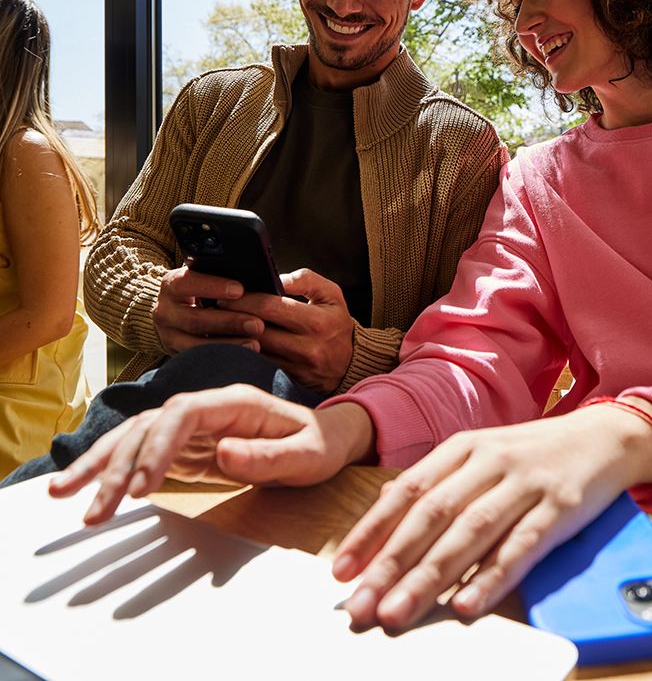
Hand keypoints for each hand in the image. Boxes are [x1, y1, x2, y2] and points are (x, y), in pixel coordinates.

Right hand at [48, 387, 375, 524]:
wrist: (326, 440)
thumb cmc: (320, 445)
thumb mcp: (307, 455)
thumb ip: (269, 455)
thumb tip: (224, 453)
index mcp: (237, 402)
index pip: (184, 412)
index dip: (158, 445)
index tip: (142, 486)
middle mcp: (209, 408)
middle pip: (152, 425)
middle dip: (118, 464)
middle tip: (96, 510)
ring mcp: (195, 427)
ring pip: (138, 436)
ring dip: (102, 464)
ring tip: (63, 495)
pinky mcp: (188, 448)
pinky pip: (143, 454)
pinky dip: (114, 469)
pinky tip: (85, 487)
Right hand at [153, 266, 264, 353]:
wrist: (177, 310)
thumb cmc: (202, 288)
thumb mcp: (206, 277)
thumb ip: (222, 276)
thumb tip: (254, 279)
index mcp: (172, 285)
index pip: (187, 283)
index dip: (213, 286)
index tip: (239, 290)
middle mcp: (165, 312)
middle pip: (195, 320)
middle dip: (228, 322)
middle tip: (257, 324)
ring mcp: (169, 336)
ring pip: (195, 345)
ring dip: (228, 345)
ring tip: (255, 344)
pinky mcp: (177, 354)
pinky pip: (199, 360)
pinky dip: (223, 358)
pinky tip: (243, 356)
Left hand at [221, 269, 354, 393]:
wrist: (350, 363)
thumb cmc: (336, 323)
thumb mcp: (332, 295)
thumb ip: (306, 280)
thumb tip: (276, 276)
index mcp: (318, 322)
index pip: (272, 307)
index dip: (245, 299)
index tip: (227, 294)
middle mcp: (307, 347)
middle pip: (257, 330)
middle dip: (232, 317)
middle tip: (214, 307)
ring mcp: (296, 368)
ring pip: (253, 351)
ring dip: (231, 337)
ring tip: (217, 324)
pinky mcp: (287, 381)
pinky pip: (257, 365)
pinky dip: (240, 353)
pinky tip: (229, 342)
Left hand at [332, 404, 651, 631]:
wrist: (604, 436)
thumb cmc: (535, 453)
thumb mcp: (484, 453)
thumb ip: (440, 481)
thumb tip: (387, 510)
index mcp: (465, 446)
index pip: (409, 490)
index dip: (372, 531)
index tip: (343, 571)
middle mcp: (490, 460)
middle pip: (433, 514)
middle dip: (391, 564)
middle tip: (361, 606)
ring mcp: (526, 482)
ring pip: (470, 532)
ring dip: (430, 577)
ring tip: (399, 612)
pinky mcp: (560, 506)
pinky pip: (522, 547)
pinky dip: (492, 577)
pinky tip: (468, 604)